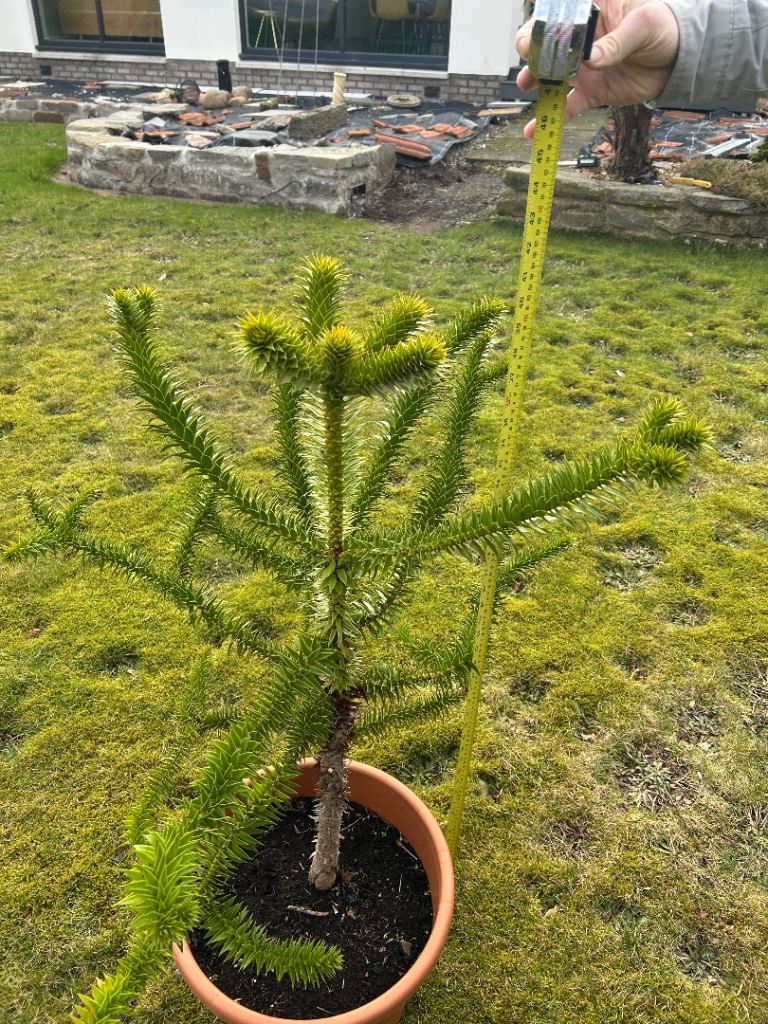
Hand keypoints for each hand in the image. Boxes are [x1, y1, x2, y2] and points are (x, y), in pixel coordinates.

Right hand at [516, 1, 679, 137]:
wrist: (677, 61)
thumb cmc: (663, 27)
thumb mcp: (644, 25)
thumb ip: (617, 42)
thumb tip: (592, 59)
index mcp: (591, 10)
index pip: (559, 11)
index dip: (543, 19)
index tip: (536, 30)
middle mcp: (580, 39)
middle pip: (547, 43)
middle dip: (533, 49)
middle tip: (529, 55)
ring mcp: (582, 68)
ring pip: (550, 74)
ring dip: (535, 79)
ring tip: (527, 84)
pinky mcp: (589, 92)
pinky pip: (566, 106)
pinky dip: (550, 118)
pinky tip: (532, 130)